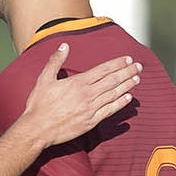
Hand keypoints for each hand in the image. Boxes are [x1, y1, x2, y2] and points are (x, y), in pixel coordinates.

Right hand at [17, 44, 140, 146]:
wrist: (37, 130)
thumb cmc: (38, 105)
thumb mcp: (44, 79)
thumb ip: (55, 61)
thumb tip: (64, 45)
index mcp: (77, 83)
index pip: (103, 70)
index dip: (117, 64)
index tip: (128, 59)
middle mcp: (87, 95)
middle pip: (112, 81)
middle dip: (127, 72)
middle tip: (139, 67)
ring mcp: (90, 109)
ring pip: (114, 95)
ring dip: (127, 86)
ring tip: (137, 79)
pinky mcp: (91, 122)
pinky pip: (109, 111)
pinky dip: (120, 104)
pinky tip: (129, 98)